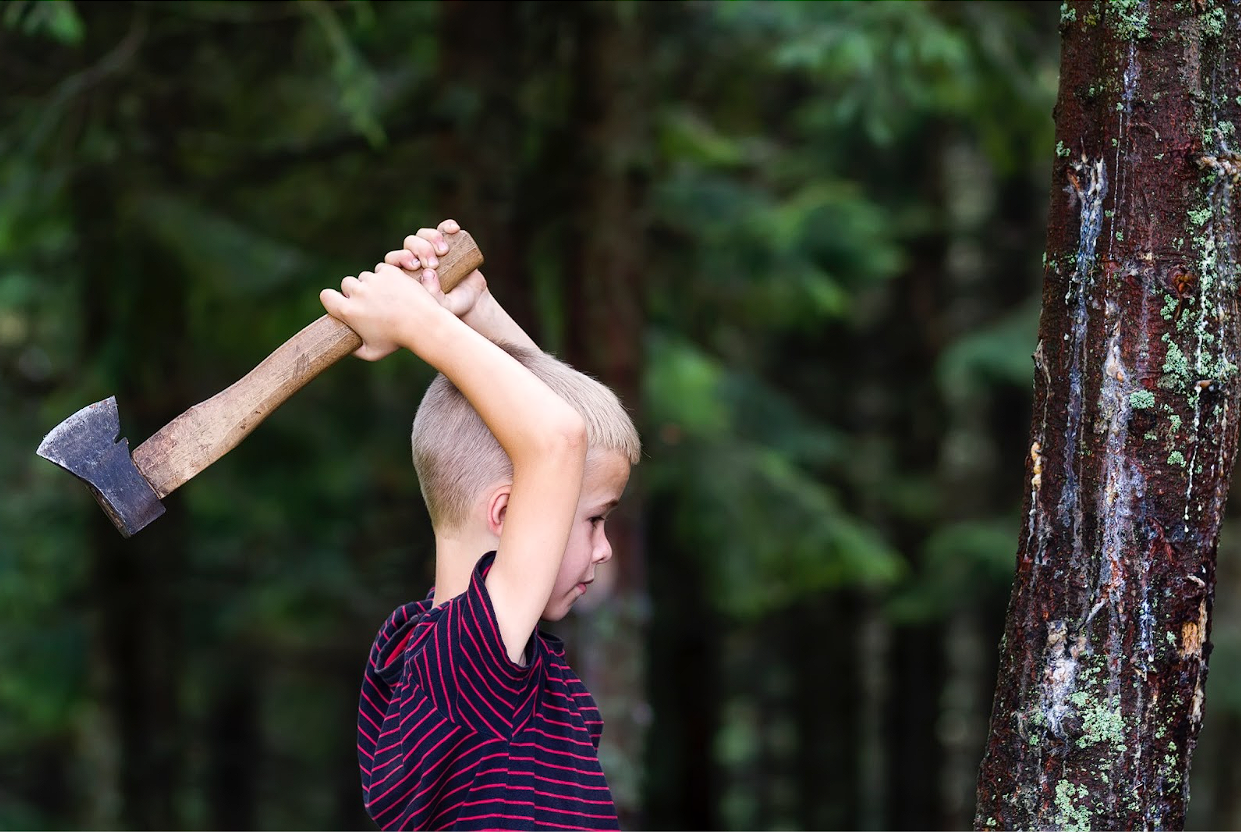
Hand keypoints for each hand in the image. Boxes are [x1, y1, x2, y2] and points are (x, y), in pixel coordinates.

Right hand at [319, 263, 442, 360]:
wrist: (422, 324)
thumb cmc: (397, 341)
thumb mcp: (373, 353)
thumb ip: (355, 350)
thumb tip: (347, 346)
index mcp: (348, 311)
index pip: (326, 296)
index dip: (332, 299)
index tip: (340, 302)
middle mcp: (358, 293)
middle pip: (347, 283)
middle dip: (355, 291)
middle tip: (370, 302)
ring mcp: (373, 280)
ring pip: (365, 276)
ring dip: (371, 284)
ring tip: (386, 298)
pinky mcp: (389, 271)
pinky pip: (380, 270)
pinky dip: (385, 277)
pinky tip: (394, 289)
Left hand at [384, 219, 488, 319]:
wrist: (474, 300)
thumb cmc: (454, 305)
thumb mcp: (443, 307)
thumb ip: (433, 296)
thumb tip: (427, 273)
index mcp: (407, 274)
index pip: (393, 260)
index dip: (400, 258)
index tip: (415, 266)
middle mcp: (417, 258)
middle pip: (409, 243)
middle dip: (420, 249)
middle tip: (434, 264)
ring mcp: (433, 248)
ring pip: (423, 233)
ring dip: (432, 238)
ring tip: (445, 251)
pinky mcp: (450, 241)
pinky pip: (444, 226)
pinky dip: (447, 225)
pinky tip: (454, 230)